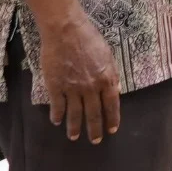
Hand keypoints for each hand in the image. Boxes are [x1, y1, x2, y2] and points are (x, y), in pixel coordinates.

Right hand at [38, 5, 121, 142]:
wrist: (65, 30)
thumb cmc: (89, 38)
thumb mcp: (108, 54)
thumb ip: (111, 74)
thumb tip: (116, 90)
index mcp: (106, 79)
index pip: (112, 105)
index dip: (112, 119)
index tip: (112, 129)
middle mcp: (91, 88)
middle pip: (94, 114)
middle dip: (95, 129)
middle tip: (95, 140)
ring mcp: (72, 88)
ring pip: (74, 114)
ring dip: (74, 127)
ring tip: (74, 137)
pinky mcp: (55, 86)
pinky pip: (57, 106)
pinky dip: (57, 115)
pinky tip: (56, 121)